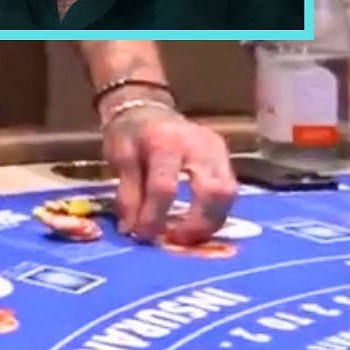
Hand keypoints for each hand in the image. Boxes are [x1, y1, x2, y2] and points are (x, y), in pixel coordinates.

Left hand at [101, 103, 236, 242]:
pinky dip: (215, 212)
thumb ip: (128, 194)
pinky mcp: (226, 158)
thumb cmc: (130, 133)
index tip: (143, 235)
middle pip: (213, 191)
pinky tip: (197, 224)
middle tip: (177, 241)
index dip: (154, 217)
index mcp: (165, 142)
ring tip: (188, 238)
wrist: (147, 108)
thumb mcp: (119, 158)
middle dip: (197, 223)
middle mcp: (200, 145)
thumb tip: (132, 230)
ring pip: (229, 193)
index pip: (164, 187)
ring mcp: (219, 150)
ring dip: (211, 221)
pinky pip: (229, 190)